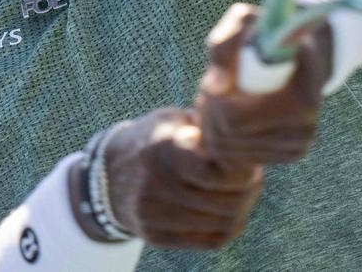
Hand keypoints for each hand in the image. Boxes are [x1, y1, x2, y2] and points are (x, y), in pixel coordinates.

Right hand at [99, 107, 262, 249]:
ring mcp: (153, 214)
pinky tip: (233, 214)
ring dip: (242, 208)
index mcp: (161, 149)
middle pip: (224, 201)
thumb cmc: (150, 140)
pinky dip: (229, 229)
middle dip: (249, 189)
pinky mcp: (154, 236)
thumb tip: (241, 137)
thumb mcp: (171, 120)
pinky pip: (208, 241)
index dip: (242, 169)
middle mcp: (155, 185)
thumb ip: (204, 127)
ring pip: (221, 223)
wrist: (106, 174)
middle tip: (255, 176)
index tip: (249, 159)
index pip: (216, 173)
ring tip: (245, 192)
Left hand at [195, 3, 330, 173]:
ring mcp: (299, 144)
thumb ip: (225, 45)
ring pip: (231, 150)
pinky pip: (241, 158)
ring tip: (218, 99)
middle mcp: (305, 127)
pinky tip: (230, 116)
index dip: (211, 103)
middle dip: (208, 113)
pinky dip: (226, 138)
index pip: (233, 120)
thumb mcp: (243, 22)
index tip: (209, 83)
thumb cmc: (266, 35)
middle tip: (206, 91)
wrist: (301, 52)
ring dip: (213, 125)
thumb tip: (216, 88)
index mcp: (300, 96)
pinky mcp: (292, 153)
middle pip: (228, 137)